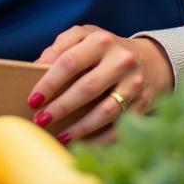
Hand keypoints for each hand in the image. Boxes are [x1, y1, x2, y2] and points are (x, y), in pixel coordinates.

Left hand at [27, 26, 173, 143]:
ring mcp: (135, 83)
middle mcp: (121, 60)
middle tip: (41, 120)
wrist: (150, 60)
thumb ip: (61, 46)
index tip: (33, 100)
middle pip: (87, 88)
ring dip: (80, 128)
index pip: (70, 62)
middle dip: (61, 107)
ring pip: (106, 111)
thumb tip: (37, 66)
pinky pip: (120, 127)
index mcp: (101, 40)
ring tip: (60, 137)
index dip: (49, 83)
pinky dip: (101, 141)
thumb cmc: (105, 50)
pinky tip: (83, 146)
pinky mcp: (144, 103)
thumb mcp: (84, 37)